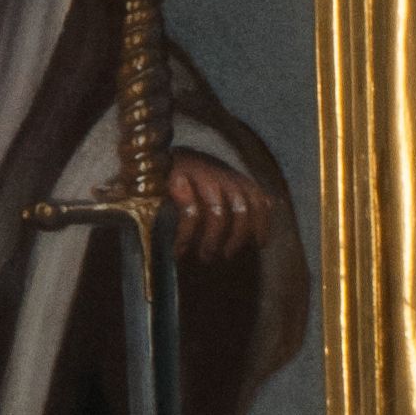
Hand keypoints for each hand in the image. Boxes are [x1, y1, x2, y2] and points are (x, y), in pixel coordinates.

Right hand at [167, 149, 276, 263]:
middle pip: (241, 209)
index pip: (258, 200)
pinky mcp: (177, 179)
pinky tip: (179, 251)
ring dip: (212, 240)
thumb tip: (272, 203)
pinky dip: (186, 237)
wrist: (143, 159)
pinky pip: (189, 213)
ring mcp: (199, 174)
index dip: (262, 224)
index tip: (259, 245)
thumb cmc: (185, 178)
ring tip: (204, 256)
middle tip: (225, 256)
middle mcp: (220, 173)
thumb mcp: (216, 181)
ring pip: (217, 212)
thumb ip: (240, 191)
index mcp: (232, 175)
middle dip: (237, 238)